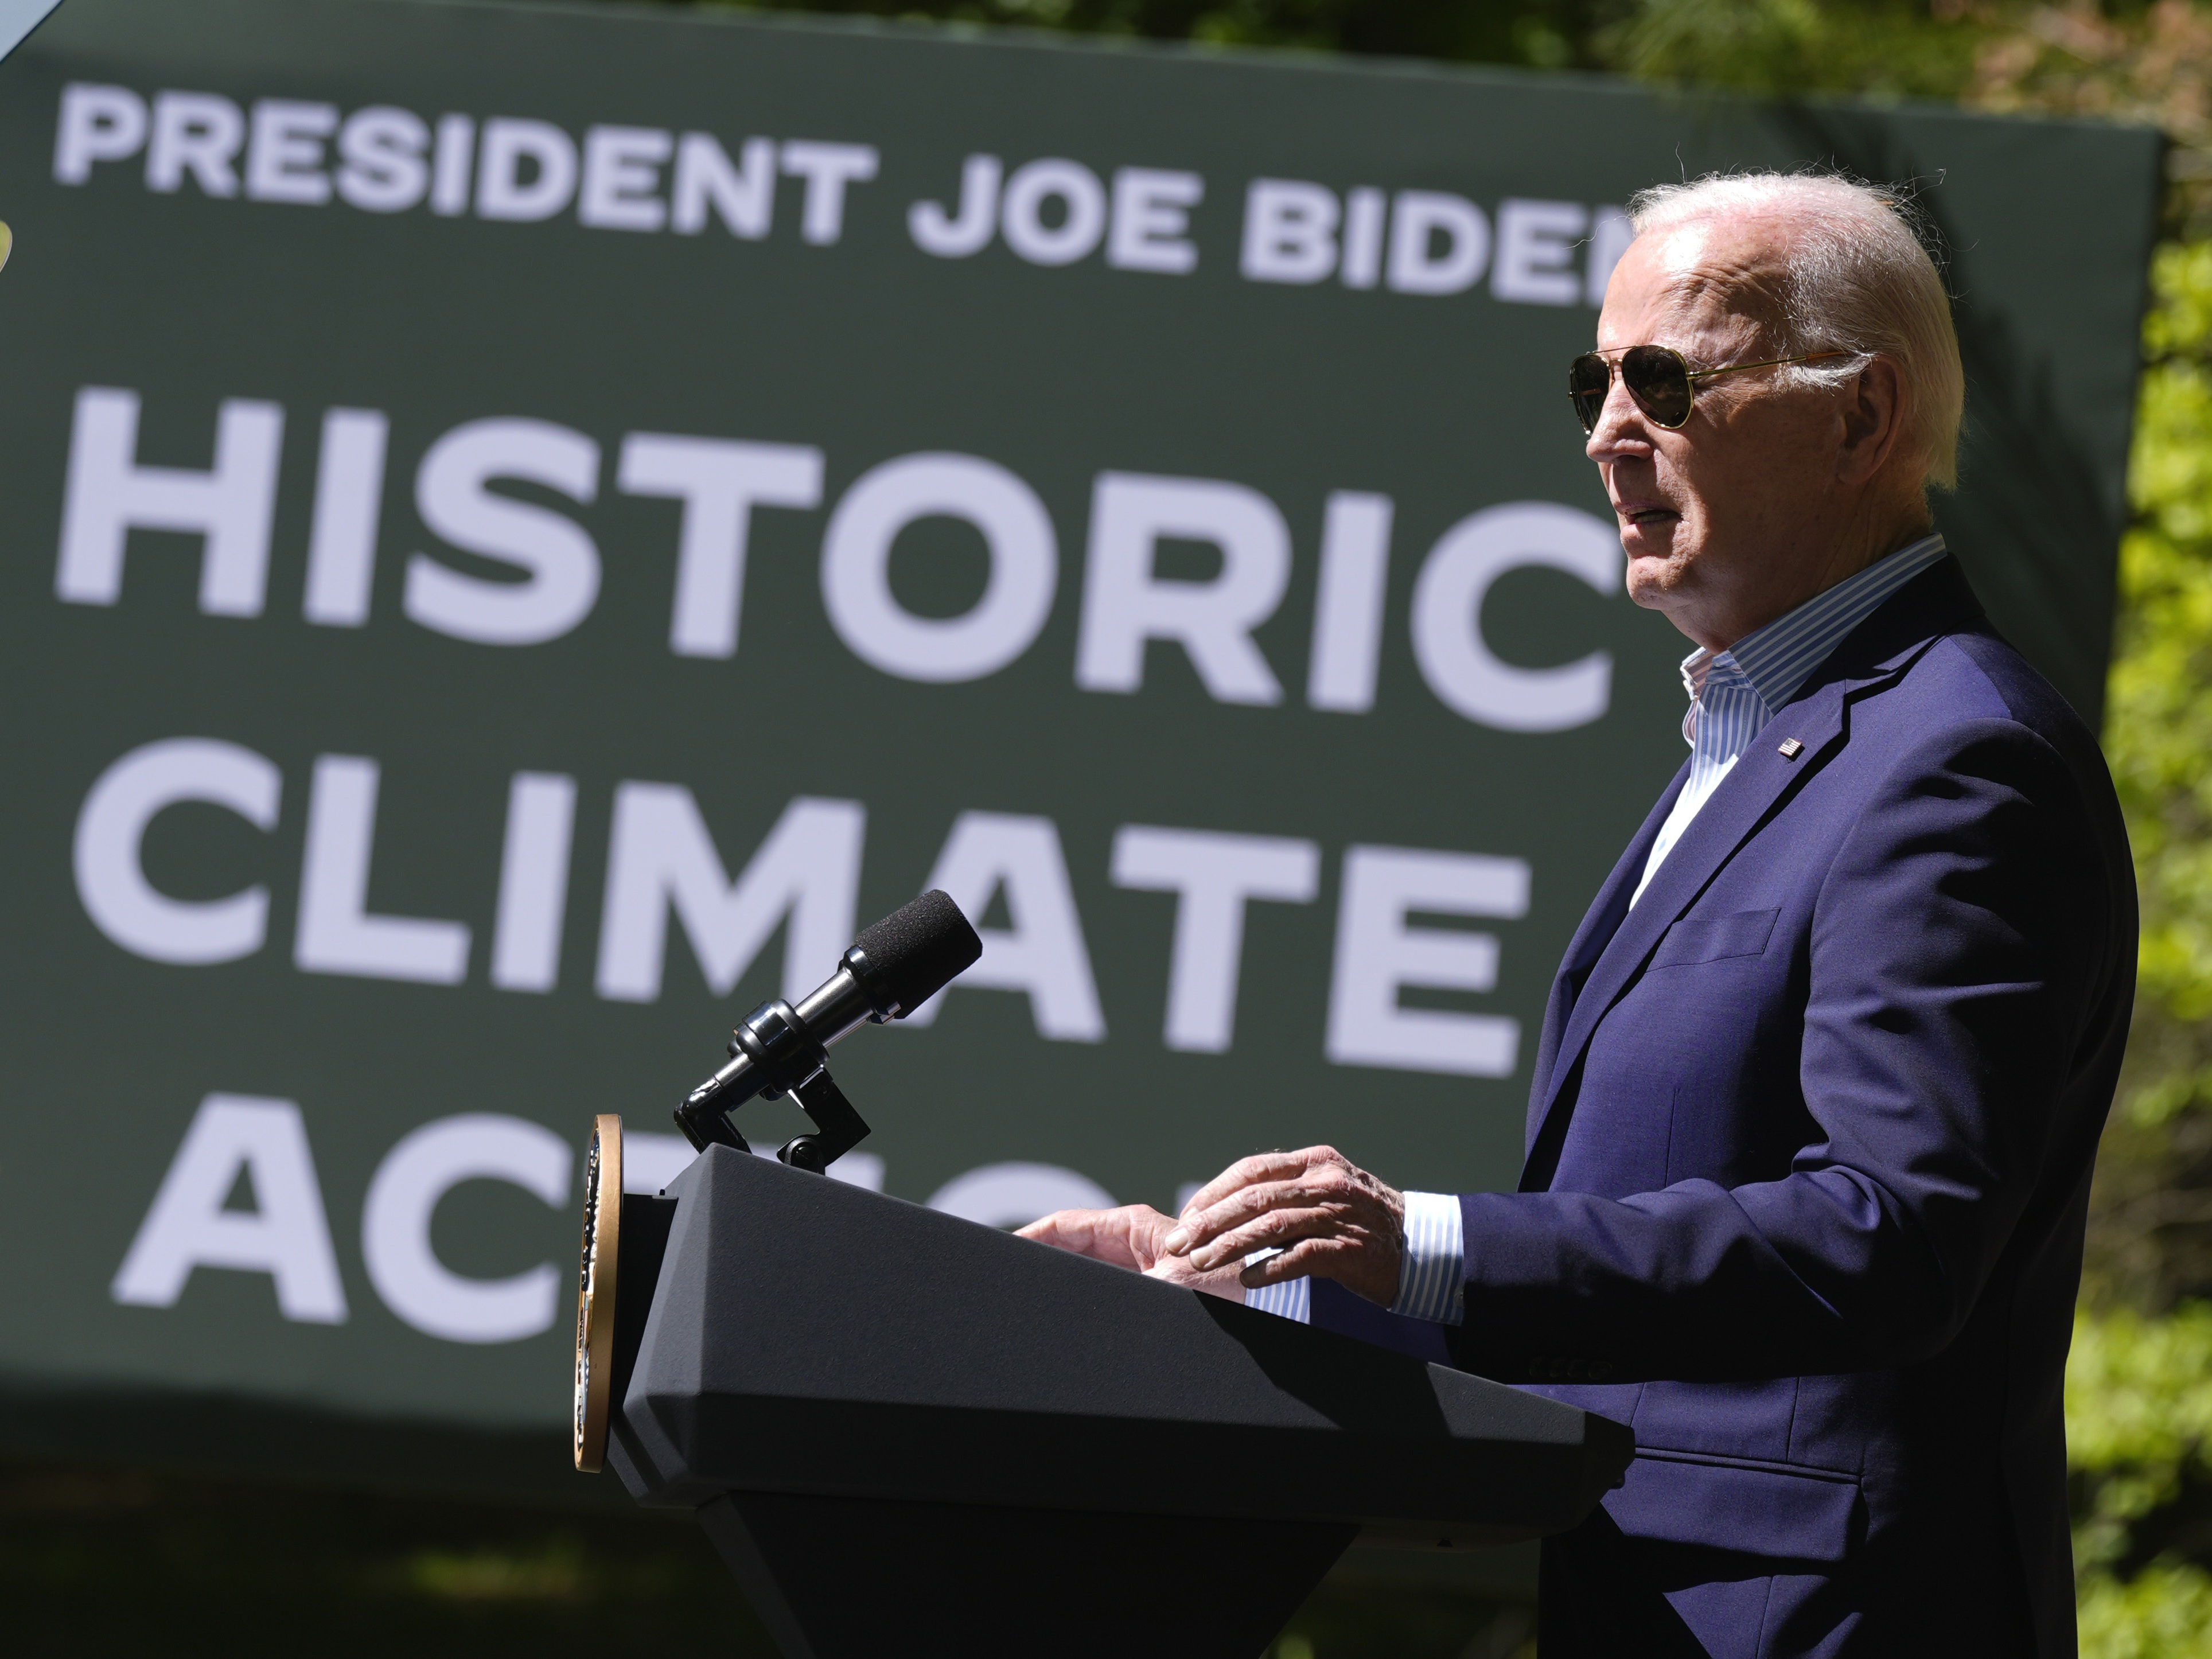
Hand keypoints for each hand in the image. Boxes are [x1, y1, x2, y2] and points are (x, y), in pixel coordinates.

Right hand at [1016, 1204, 1249, 1300]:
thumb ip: (1134, 1288)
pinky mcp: (1142, 1283)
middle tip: (1004, 1277)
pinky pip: (1100, 1283)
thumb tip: (1094, 1301)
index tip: (1001, 1250)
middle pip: (1067, 1245)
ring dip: (1056, 1274)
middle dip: (1037, 1257)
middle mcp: (1130, 1240)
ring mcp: (1134, 1261)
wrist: (1265, 1297)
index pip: (1065, 1225)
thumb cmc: (1228, 1281)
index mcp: (1133, 1226)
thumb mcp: (1174, 1285)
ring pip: (1081, 1265)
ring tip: (1025, 1291)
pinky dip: (1077, 1289)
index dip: (1030, 1236)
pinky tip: (1060, 1305)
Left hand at [1162, 1146, 1403, 1307]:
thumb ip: (1286, 1192)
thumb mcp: (1327, 1192)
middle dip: (1210, 1221)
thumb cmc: (1363, 1222)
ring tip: (1199, 1262)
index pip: (1252, 1169)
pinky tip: (1247, 1280)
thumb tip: (1229, 1209)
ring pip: (1272, 1224)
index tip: (1188, 1214)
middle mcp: (1325, 1181)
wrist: (1422, 1247)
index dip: (1215, 1191)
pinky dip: (1270, 1267)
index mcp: (1315, 1162)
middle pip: (1254, 1197)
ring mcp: (1338, 1214)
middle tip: (1178, 1242)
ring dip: (1229, 1245)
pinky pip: (1301, 1256)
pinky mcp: (1349, 1249)